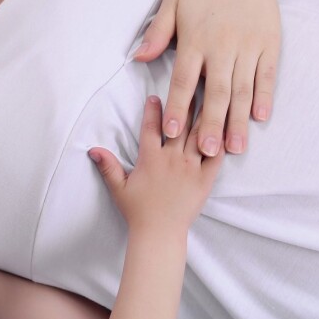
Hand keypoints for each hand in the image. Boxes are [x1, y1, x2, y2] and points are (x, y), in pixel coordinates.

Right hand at [88, 96, 221, 234]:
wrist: (160, 233)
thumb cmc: (138, 211)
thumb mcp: (118, 187)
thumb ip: (107, 166)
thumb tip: (92, 149)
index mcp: (150, 158)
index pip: (151, 128)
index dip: (153, 110)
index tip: (155, 96)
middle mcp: (171, 159)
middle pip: (179, 124)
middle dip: (184, 103)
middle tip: (191, 85)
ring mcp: (190, 167)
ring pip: (199, 135)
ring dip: (204, 116)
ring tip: (211, 98)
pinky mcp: (205, 179)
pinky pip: (216, 156)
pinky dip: (221, 141)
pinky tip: (226, 128)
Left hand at [133, 0, 281, 156]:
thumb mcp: (172, 3)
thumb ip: (157, 32)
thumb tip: (138, 58)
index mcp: (196, 39)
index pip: (184, 79)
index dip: (177, 106)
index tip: (171, 132)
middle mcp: (223, 46)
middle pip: (216, 91)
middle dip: (210, 124)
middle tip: (205, 152)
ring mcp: (249, 46)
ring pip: (243, 89)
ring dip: (238, 120)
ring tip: (234, 147)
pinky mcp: (270, 44)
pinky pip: (267, 75)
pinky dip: (264, 96)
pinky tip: (259, 118)